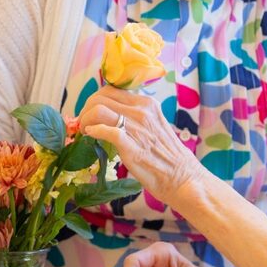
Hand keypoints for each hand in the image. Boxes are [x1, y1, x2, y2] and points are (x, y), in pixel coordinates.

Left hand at [83, 86, 206, 205]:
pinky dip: (93, 131)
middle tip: (84, 125)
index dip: (95, 101)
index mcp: (146, 103)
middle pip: (100, 97)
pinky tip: (91, 137)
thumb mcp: (153, 125)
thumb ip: (135, 117)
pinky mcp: (132, 146)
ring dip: (85, 120)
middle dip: (85, 110)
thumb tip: (112, 115)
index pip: (110, 90)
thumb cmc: (166, 155)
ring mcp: (137, 127)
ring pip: (98, 109)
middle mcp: (141, 110)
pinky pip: (106, 130)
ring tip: (85, 132)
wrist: (182, 177)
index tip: (91, 114)